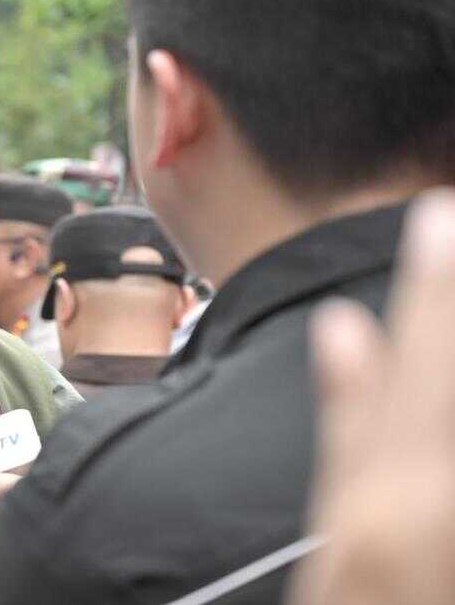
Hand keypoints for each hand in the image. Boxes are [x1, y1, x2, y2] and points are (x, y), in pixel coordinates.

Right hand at [290, 190, 454, 604]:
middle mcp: (435, 497)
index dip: (432, 289)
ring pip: (446, 413)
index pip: (415, 366)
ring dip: (447, 349)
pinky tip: (435, 378)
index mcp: (385, 493)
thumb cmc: (360, 599)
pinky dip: (442, 406)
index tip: (441, 213)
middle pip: (448, 384)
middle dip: (453, 307)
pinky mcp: (446, 523)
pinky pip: (441, 448)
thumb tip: (341, 328)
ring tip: (451, 286)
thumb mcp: (337, 521)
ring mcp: (448, 507)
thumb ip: (347, 420)